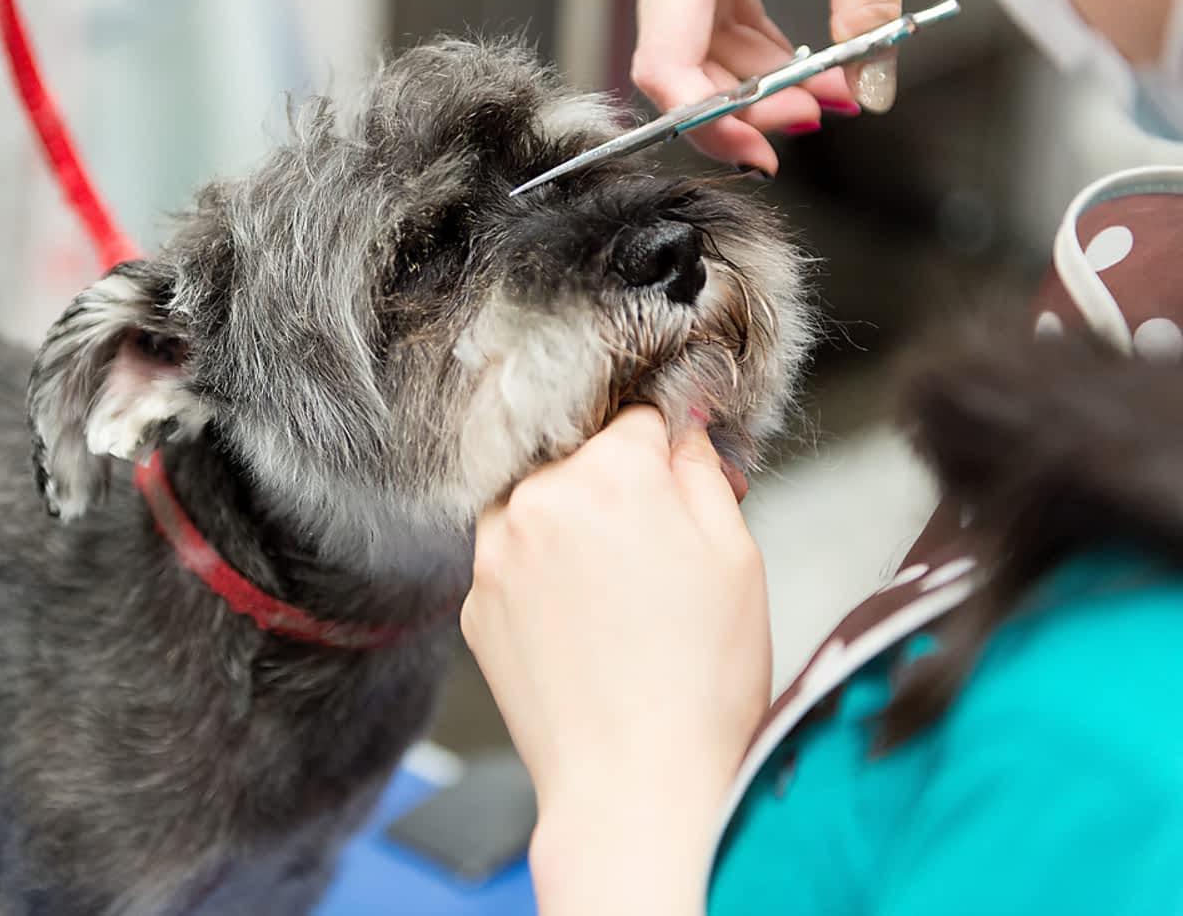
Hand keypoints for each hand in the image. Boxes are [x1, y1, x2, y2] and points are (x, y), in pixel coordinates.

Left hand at [463, 407, 769, 914]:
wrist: (635, 788)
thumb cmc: (699, 686)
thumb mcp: (736, 558)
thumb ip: (700, 473)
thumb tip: (677, 432)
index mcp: (609, 475)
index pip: (636, 422)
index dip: (666, 458)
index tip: (678, 493)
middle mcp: (536, 502)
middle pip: (579, 461)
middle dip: (614, 493)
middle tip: (654, 560)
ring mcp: (494, 555)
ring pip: (538, 509)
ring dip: (569, 530)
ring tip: (616, 601)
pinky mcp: (474, 604)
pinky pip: (512, 564)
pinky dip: (542, 580)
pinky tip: (582, 629)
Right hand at [631, 0, 910, 174]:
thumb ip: (868, 8)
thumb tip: (869, 88)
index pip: (666, 58)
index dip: (708, 117)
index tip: (763, 145)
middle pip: (676, 58)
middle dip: (740, 105)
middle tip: (807, 126)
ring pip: (694, 38)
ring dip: (752, 80)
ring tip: (822, 96)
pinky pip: (710, 6)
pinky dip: (749, 43)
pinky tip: (795, 62)